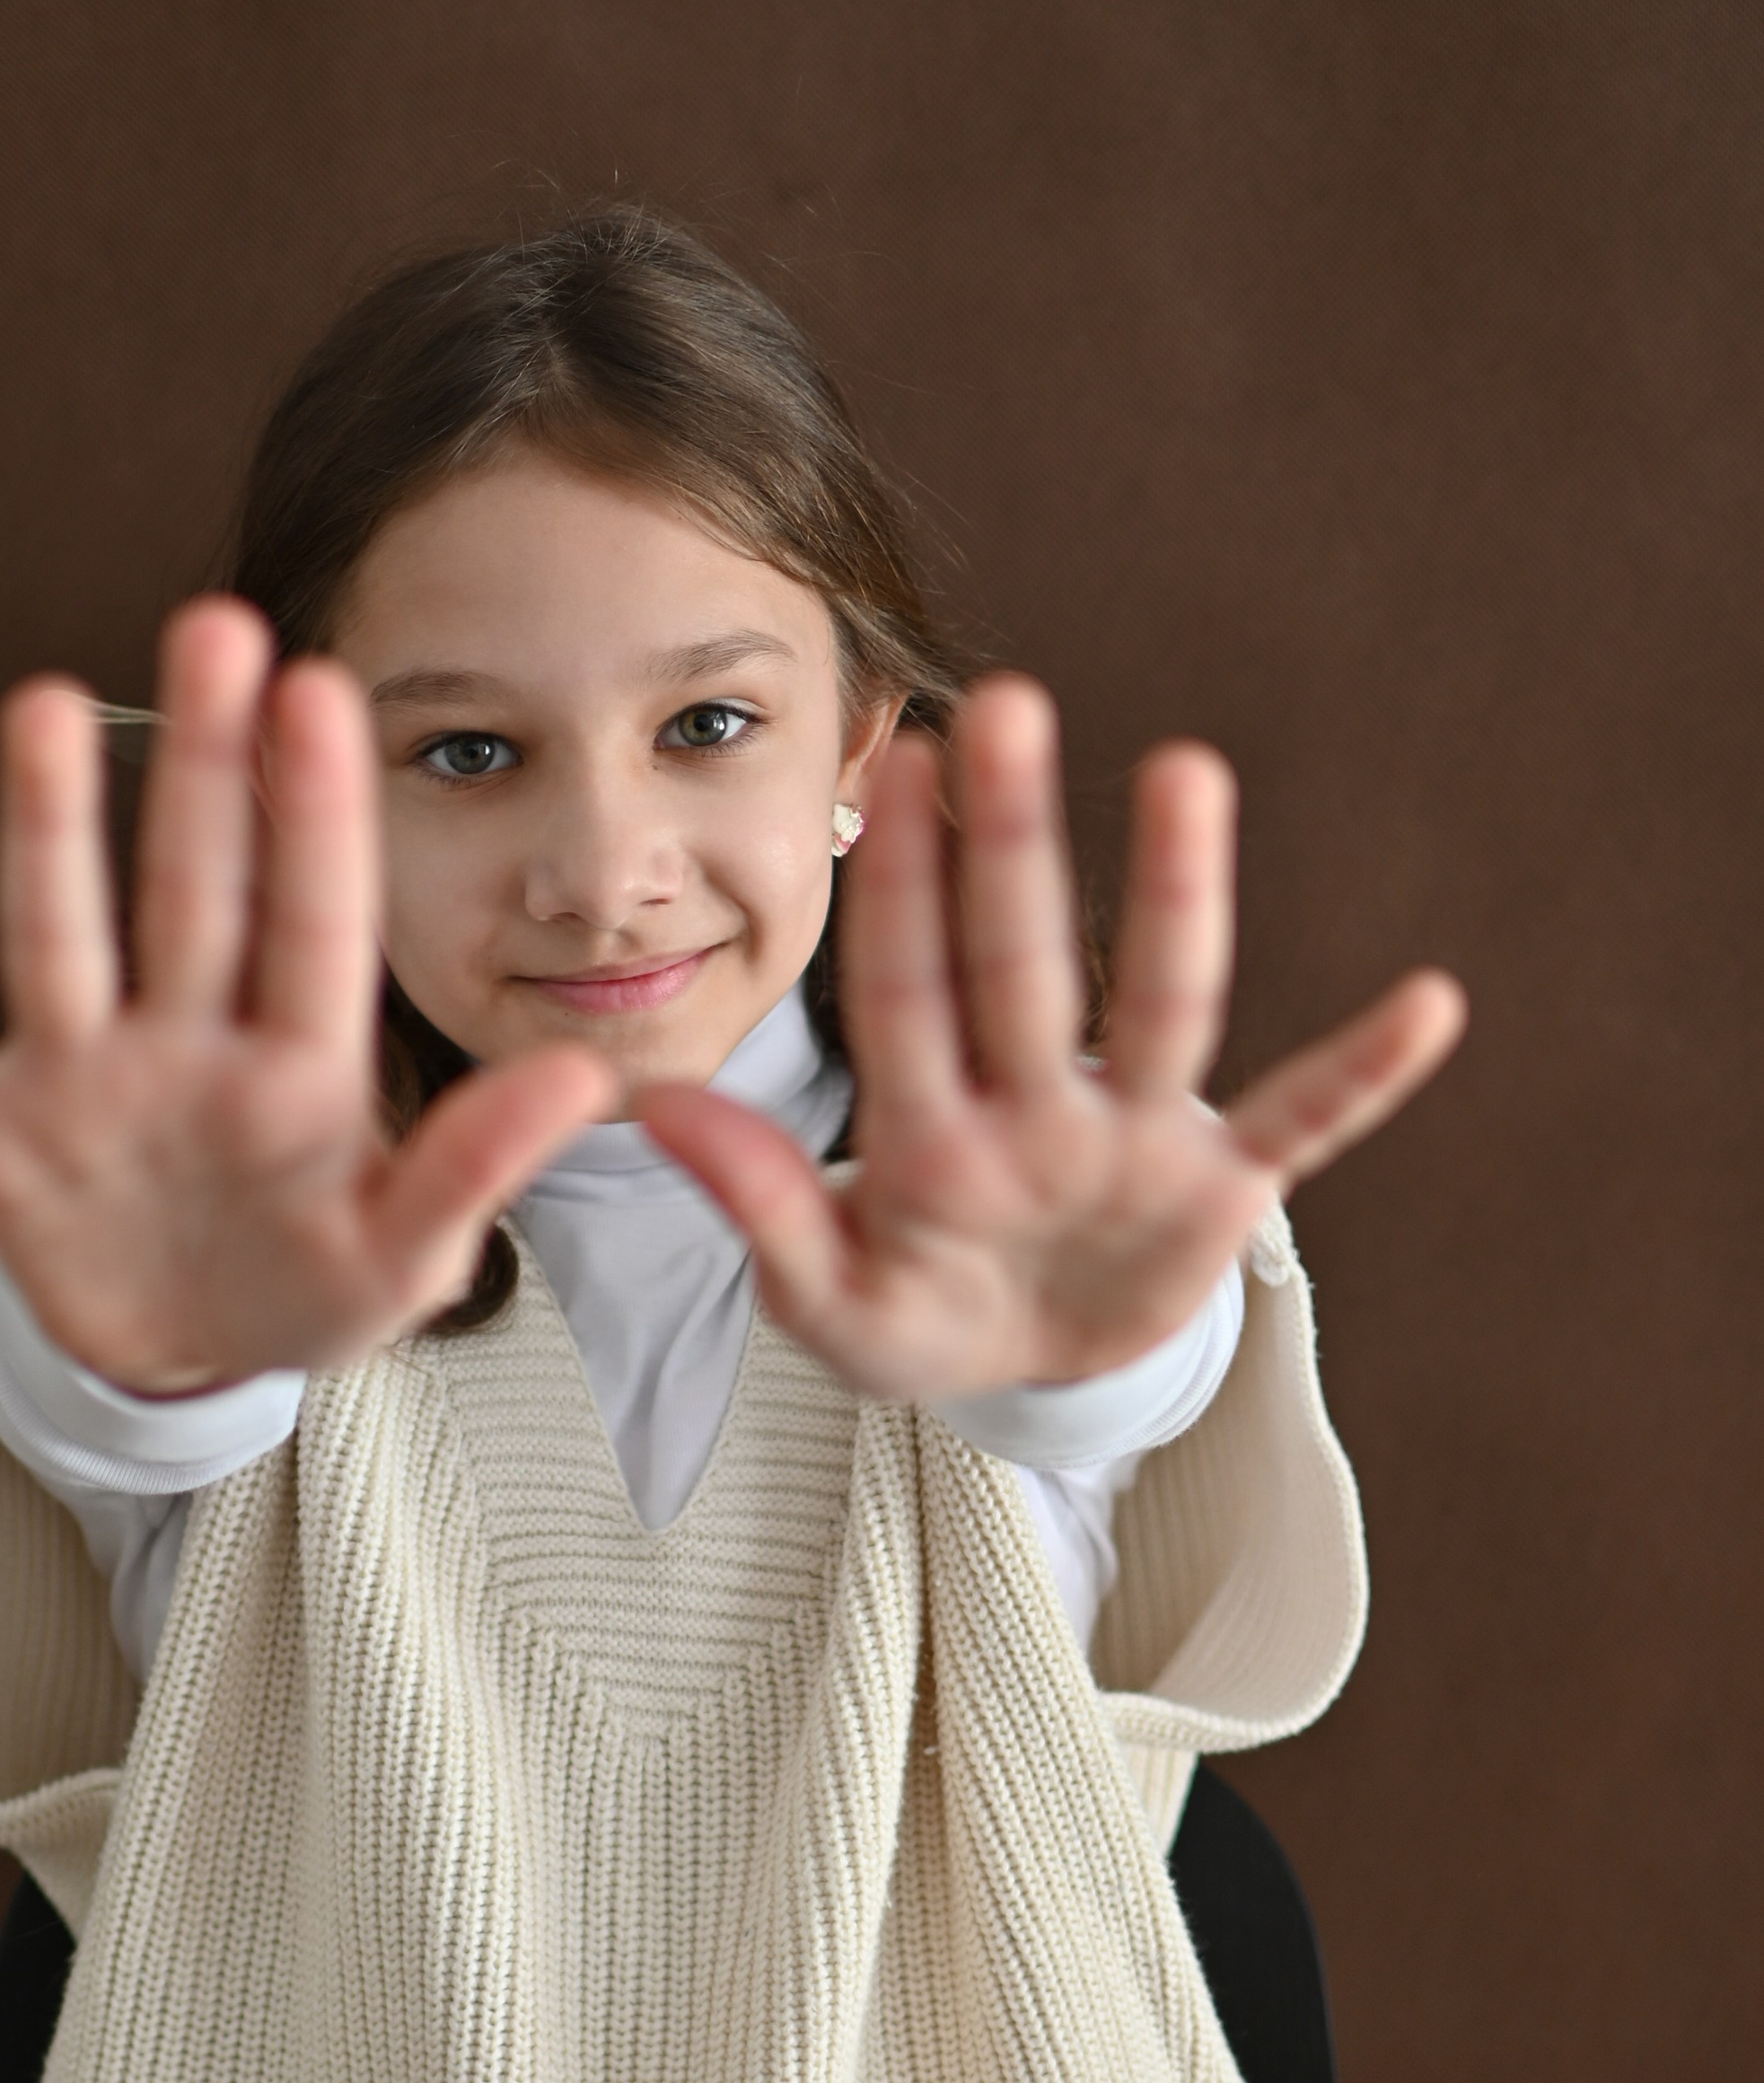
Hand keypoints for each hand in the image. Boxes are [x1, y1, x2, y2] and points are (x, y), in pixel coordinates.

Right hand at [0, 602, 615, 1390]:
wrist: (202, 1360)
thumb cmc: (314, 1292)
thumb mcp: (404, 1260)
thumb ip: (473, 1172)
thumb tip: (581, 1079)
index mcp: (297, 1070)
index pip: (311, 924)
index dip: (315, 815)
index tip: (324, 691)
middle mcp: (184, 1041)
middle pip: (194, 889)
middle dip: (206, 767)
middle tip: (220, 622)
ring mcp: (81, 1077)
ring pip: (58, 934)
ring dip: (49, 830)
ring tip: (44, 706)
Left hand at [633, 679, 1465, 1402]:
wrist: (1027, 1379)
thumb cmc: (923, 1320)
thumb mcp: (832, 1303)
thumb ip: (759, 1211)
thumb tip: (654, 1110)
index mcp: (931, 1135)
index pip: (907, 992)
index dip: (902, 885)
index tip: (895, 762)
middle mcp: (1037, 1109)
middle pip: (1022, 964)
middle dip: (1009, 843)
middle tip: (1001, 703)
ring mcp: (1134, 1142)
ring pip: (1160, 1005)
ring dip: (1173, 896)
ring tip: (1186, 771)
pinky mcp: (1220, 1191)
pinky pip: (1302, 1122)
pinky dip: (1363, 1074)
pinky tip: (1428, 1004)